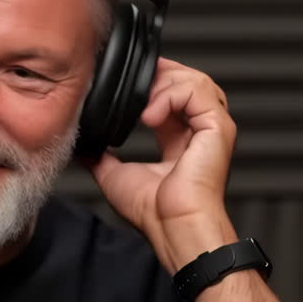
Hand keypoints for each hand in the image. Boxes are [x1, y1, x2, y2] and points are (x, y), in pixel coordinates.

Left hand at [86, 57, 236, 272]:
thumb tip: (84, 147)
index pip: (171, 93)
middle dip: (157, 75)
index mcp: (178, 138)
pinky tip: (149, 116)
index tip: (125, 83)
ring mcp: (211, 127)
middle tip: (131, 86)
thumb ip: (101, 156)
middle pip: (185, 79)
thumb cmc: (154, 213)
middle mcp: (197, 130)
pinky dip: (170, 95)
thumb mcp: (114, 175)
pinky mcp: (219, 127)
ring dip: (162, 84)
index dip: (149, 82)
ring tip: (141, 106)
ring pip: (195, 80)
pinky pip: (198, 91)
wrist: (172, 226)